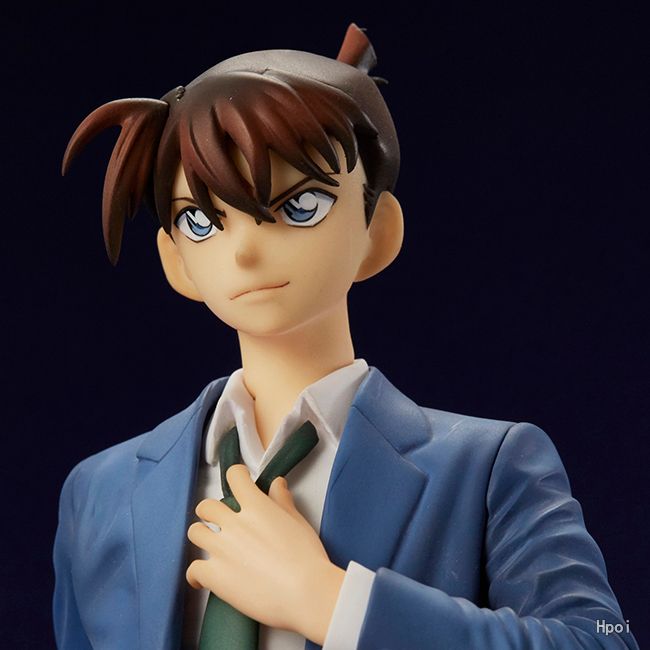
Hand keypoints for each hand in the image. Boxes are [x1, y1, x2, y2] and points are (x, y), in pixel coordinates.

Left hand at [186, 465, 344, 644]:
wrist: (305, 593)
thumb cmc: (307, 559)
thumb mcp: (298, 522)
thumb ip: (282, 501)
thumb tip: (277, 484)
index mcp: (256, 507)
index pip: (234, 477)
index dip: (236, 477)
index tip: (239, 482)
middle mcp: (235, 524)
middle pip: (206, 507)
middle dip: (212, 512)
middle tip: (221, 522)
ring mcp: (222, 549)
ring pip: (195, 532)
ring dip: (202, 537)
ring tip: (212, 546)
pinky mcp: (215, 576)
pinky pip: (193, 569)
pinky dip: (196, 574)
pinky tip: (204, 578)